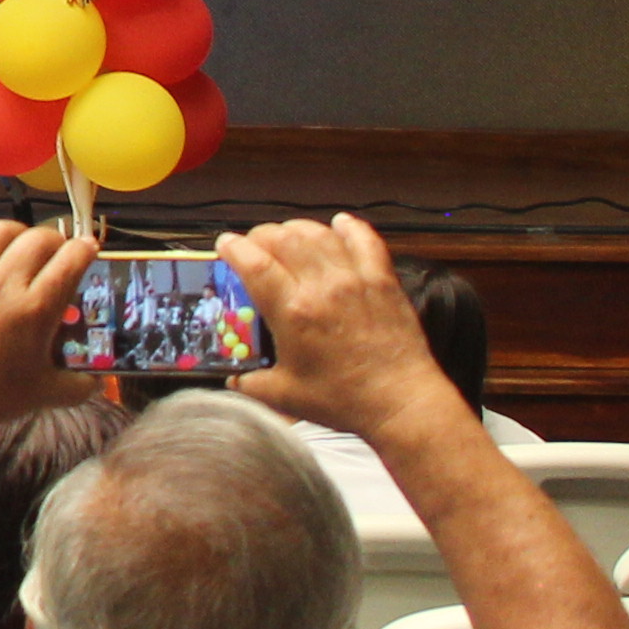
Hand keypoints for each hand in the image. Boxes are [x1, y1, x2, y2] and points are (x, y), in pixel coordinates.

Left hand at [0, 218, 101, 442]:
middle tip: (57, 252)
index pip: (69, 260)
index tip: (88, 248)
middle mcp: (2, 283)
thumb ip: (82, 384)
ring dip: (18, 234)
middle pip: (38, 238)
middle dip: (56, 240)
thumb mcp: (48, 394)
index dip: (85, 249)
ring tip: (21, 248)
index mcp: (35, 309)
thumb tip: (100, 379)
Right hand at [225, 216, 453, 444]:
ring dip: (297, 229)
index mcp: (292, 311)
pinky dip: (349, 228)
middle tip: (255, 247)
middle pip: (282, 237)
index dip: (232, 247)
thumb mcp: (285, 396)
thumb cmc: (345, 401)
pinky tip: (339, 225)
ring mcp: (355, 279)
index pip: (252, 260)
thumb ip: (252, 384)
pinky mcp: (383, 281)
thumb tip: (233, 378)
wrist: (402, 404)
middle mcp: (322, 286)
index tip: (225, 245)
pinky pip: (365, 240)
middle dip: (260, 236)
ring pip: (318, 233)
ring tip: (289, 238)